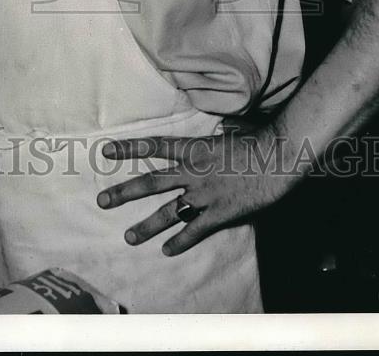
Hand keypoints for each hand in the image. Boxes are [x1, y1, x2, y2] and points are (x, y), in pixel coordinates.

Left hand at [96, 121, 293, 256]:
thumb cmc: (256, 139)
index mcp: (193, 149)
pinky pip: (195, 231)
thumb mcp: (229, 131)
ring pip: (168, 212)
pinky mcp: (219, 213)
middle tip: (102, 201)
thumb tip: (219, 127)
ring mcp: (204, 195)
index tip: (105, 151)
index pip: (153, 147)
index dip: (128, 149)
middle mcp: (192, 172)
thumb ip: (215, 135)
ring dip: (146, 225)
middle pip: (151, 183)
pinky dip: (180, 242)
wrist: (276, 157)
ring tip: (129, 236)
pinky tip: (166, 250)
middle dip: (124, 193)